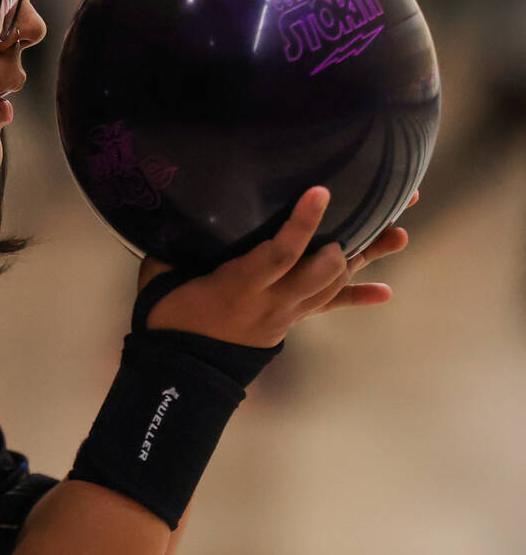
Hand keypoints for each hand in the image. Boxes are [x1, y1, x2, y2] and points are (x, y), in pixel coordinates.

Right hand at [138, 188, 417, 347]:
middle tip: (369, 215)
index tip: (321, 192)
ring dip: (366, 260)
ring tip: (400, 234)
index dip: (302, 224)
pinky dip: (356, 298)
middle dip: (349, 245)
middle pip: (322, 274)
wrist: (180, 370)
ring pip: (333, 286)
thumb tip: (180, 205)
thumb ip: (178, 245)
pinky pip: (326, 307)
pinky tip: (385, 293)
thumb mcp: (163, 276)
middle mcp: (271, 301)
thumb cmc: (168, 315)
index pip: (280, 254)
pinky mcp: (289, 320)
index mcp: (239, 286)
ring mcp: (285, 313)